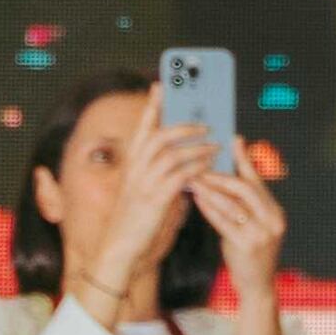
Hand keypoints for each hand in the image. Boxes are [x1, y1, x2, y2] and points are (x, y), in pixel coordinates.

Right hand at [64, 123, 215, 319]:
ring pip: (169, 154)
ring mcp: (142, 184)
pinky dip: (195, 169)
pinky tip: (209, 166)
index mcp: (132, 165)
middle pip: (156, 135)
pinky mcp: (153, 200)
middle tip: (205, 122)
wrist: (120, 248)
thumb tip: (188, 162)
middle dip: (182, 125)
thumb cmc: (136, 221)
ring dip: (195, 146)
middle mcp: (134, 170)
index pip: (141, 129)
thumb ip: (163, 174)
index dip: (151, 106)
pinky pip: (177, 177)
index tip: (161, 86)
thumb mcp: (147, 191)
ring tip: (215, 144)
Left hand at [191, 162, 284, 290]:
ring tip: (194, 180)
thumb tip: (229, 177)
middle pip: (246, 188)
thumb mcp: (254, 226)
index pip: (259, 180)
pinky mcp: (247, 245)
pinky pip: (224, 221)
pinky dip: (209, 208)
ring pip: (233, 203)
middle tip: (201, 167)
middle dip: (221, 176)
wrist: (257, 285)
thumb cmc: (251, 253)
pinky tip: (198, 199)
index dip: (246, 159)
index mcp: (276, 212)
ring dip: (211, 189)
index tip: (234, 139)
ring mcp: (262, 233)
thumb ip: (246, 205)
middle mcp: (273, 220)